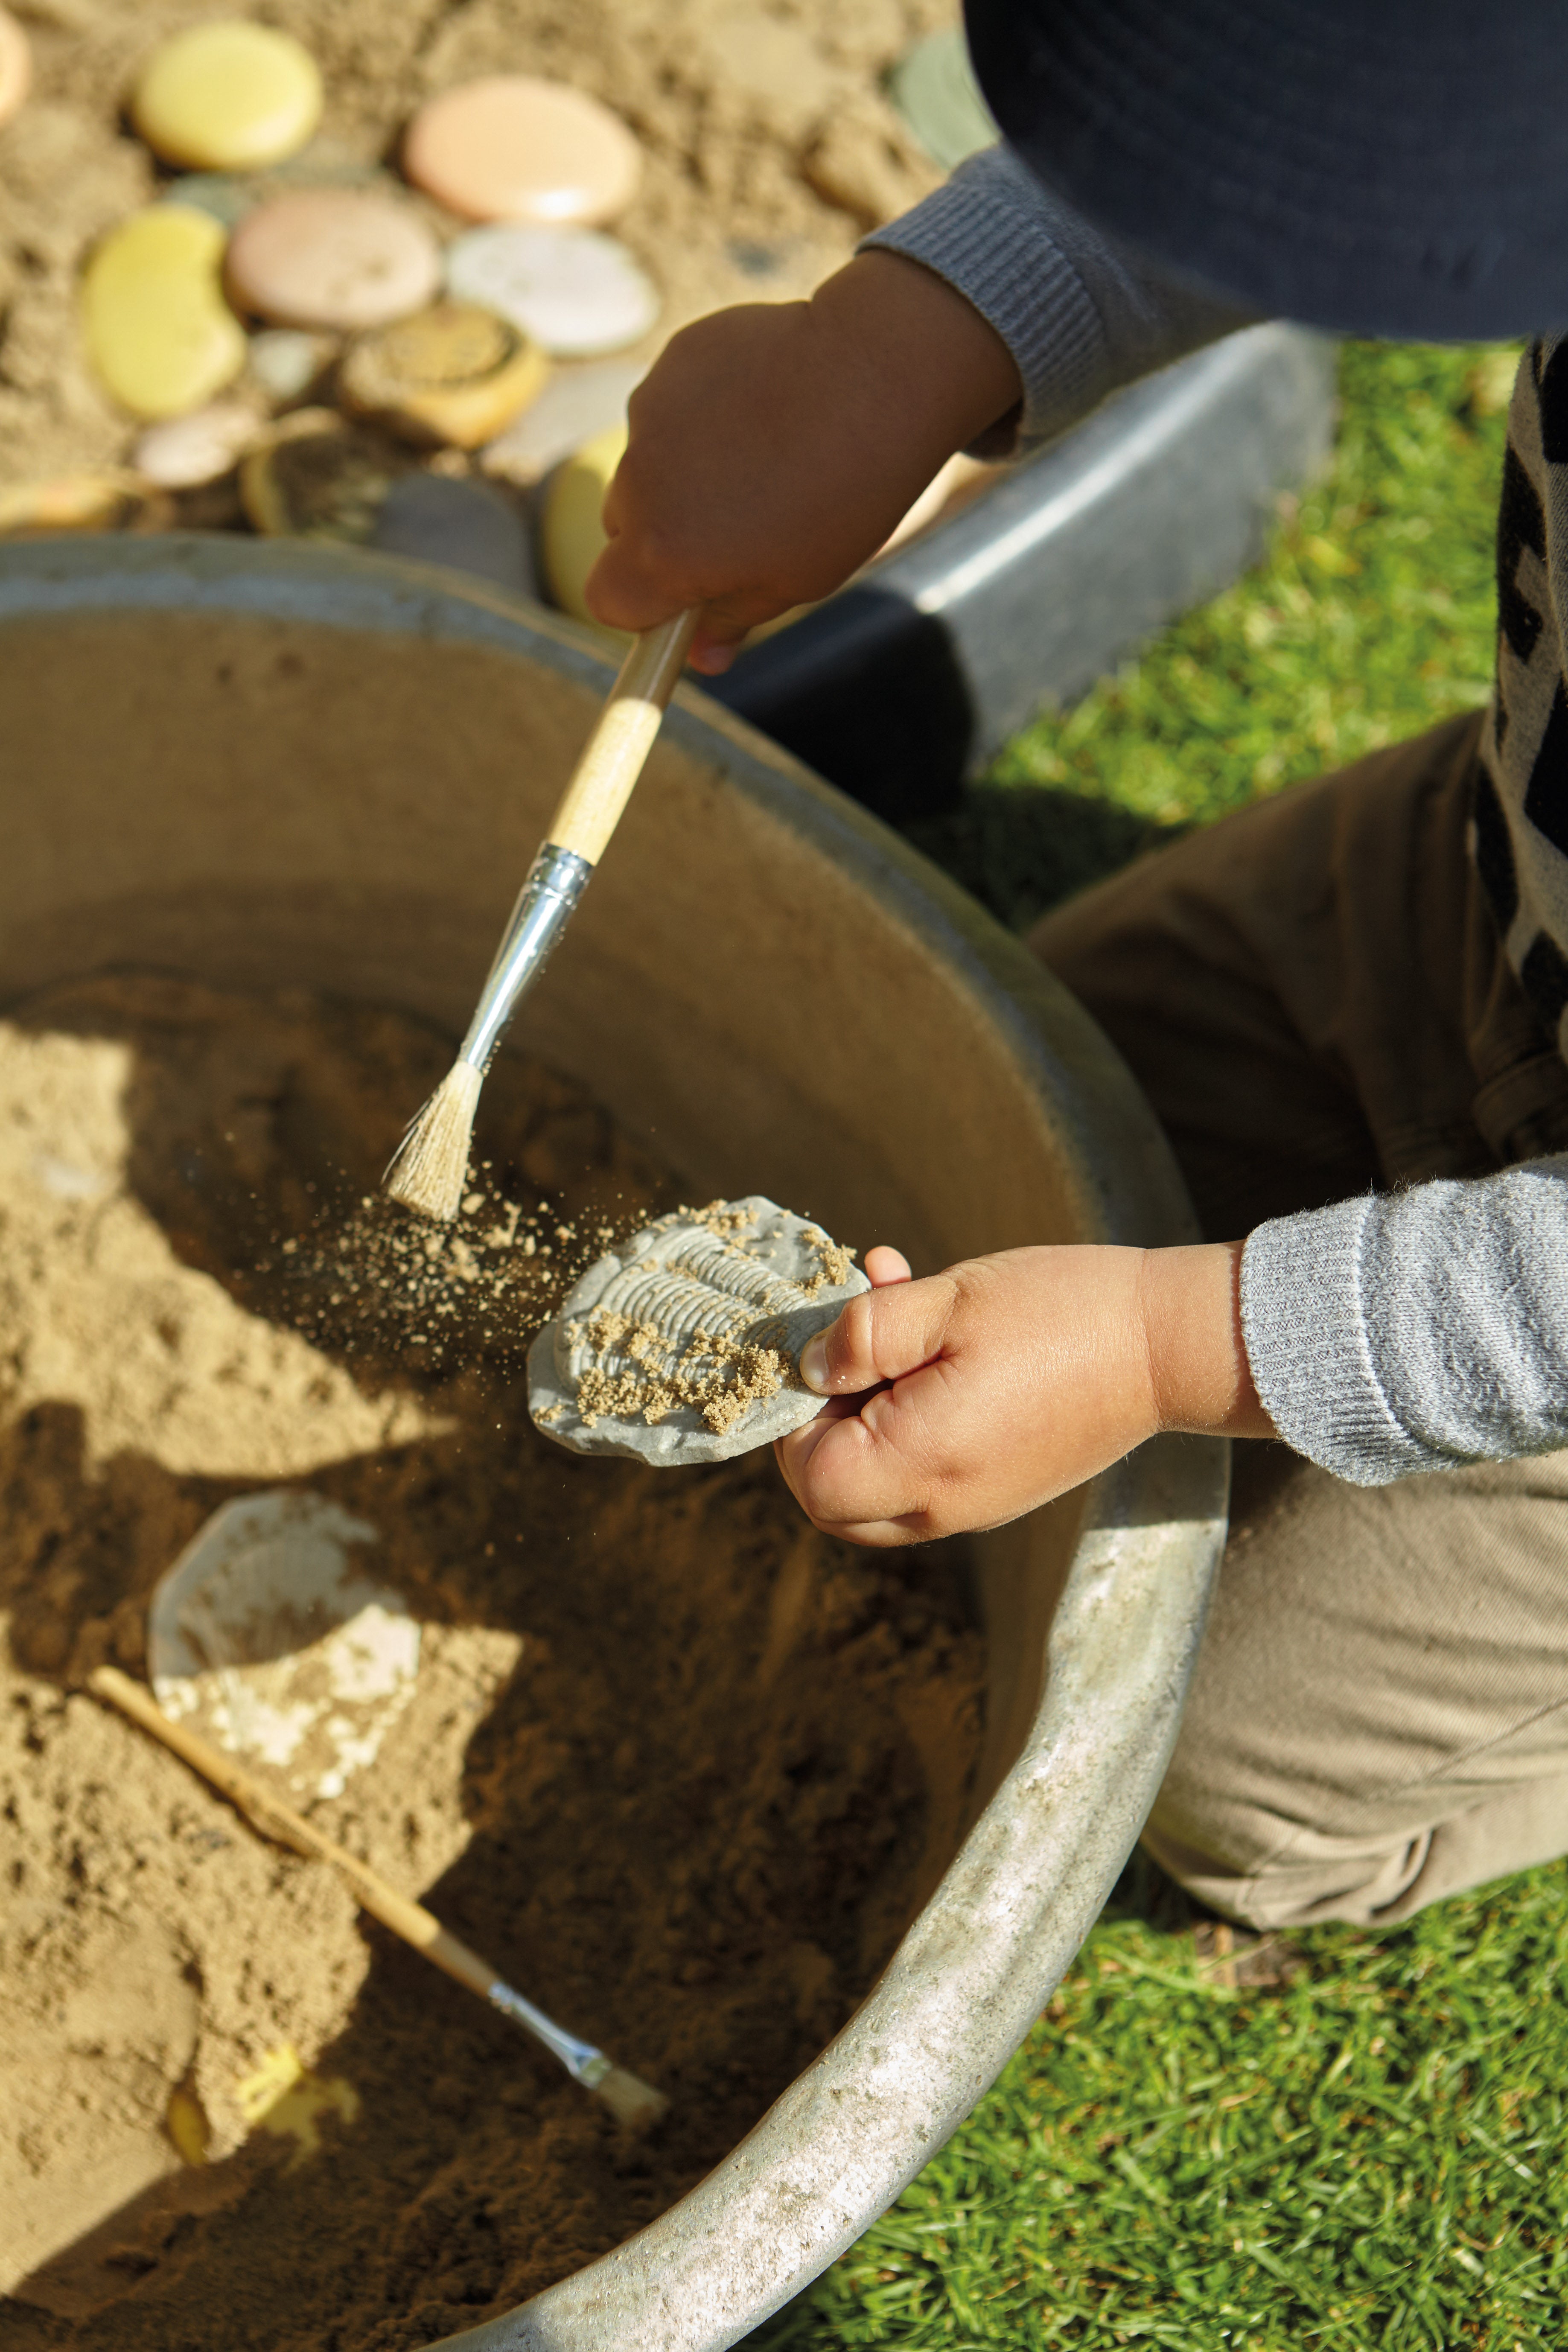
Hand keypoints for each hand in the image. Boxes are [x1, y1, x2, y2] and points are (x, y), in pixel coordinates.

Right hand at [585, 250, 1021, 673]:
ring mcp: (650, 415)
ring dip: (684, 469)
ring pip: (647, 462)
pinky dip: (704, 414)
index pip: (605, 600)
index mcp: (664, 554)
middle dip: (663, 533)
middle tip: (738, 522)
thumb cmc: (846, 494)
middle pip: (622, 528)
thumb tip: (701, 659)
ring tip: (763, 456)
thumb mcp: (797, 579)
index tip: (679, 601)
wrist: (878, 373)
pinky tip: (765, 406)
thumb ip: (733, 619)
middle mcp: (640, 483)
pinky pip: (671, 405)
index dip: (640, 608)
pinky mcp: (673, 363)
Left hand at [775, 1240, 1274, 1545]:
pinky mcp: (1003, 1488)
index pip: (810, 1478)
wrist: (1168, 1344)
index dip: (792, 1417)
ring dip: (863, 1411)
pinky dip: (907, 1419)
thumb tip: (806, 1368)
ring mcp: (977, 1505)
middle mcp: (945, 1505)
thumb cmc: (1060, 1313)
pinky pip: (926, 1474)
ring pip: (876, 1490)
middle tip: (846, 1343)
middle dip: (818, 1424)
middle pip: (834, 1501)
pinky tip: (935, 1339)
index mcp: (922, 1464)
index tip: (817, 1349)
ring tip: (893, 1312)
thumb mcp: (946, 1302)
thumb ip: (862, 1336)